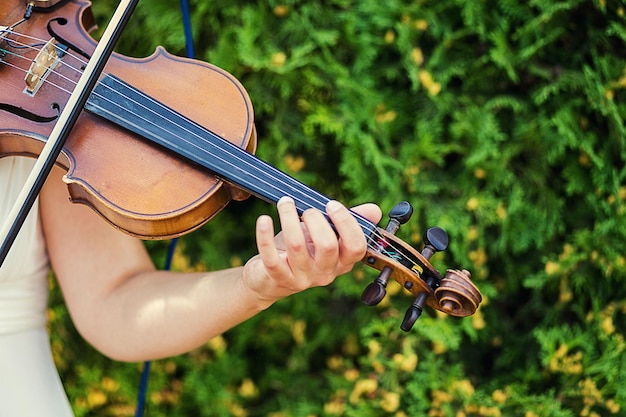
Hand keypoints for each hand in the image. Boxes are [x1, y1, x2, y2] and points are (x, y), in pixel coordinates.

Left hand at [242, 197, 381, 304]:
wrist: (268, 279)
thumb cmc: (300, 250)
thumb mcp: (324, 234)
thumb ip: (347, 222)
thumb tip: (375, 210)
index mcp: (341, 262)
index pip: (356, 247)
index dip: (347, 223)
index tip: (332, 204)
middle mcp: (325, 273)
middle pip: (328, 246)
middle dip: (316, 219)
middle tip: (306, 209)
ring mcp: (301, 278)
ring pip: (297, 246)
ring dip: (289, 218)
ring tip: (285, 203)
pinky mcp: (277, 278)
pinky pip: (271, 257)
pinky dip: (265, 235)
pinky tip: (264, 219)